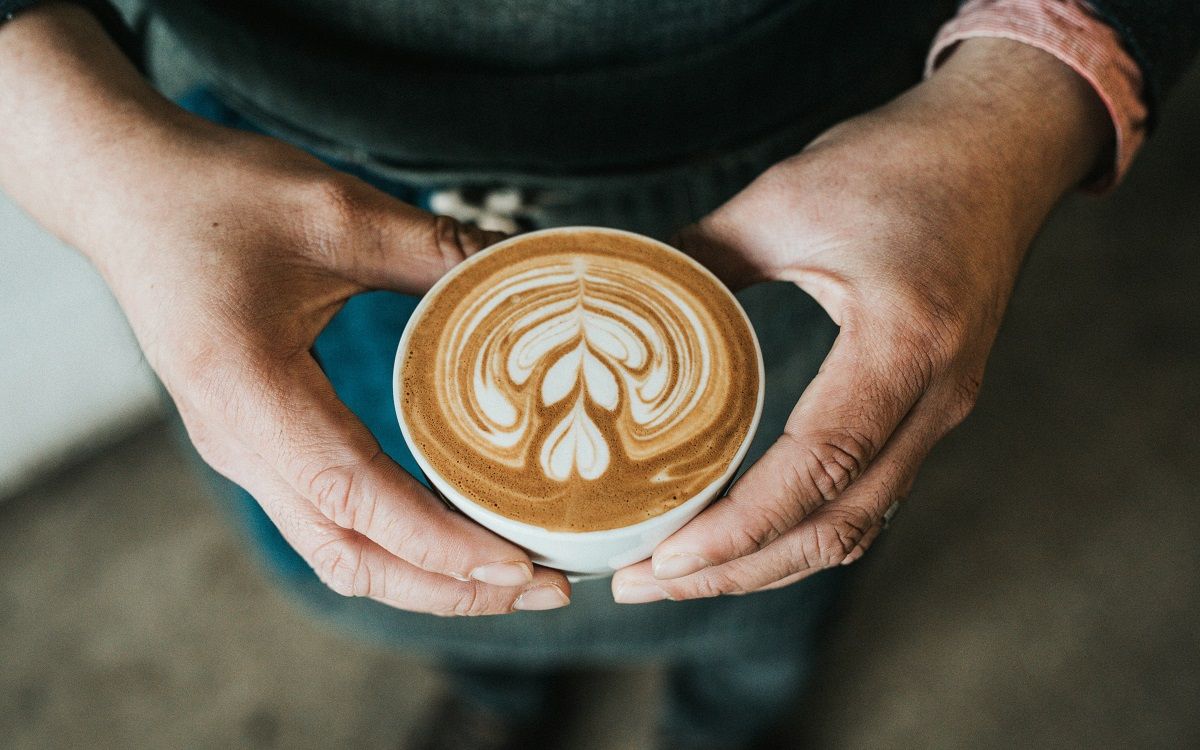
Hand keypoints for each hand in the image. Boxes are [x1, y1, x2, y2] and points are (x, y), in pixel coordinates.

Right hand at [0, 5, 570, 614]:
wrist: (123, 190)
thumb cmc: (216, 194)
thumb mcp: (336, 211)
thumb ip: (436, 250)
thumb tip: (530, 271)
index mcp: (249, 394)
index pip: (356, 499)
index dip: (441, 544)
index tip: (519, 566)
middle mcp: (240, 444)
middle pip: (350, 557)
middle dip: (451, 588)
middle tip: (546, 588)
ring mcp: (242, 451)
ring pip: (338, 552)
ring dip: (427, 578)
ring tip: (514, 577)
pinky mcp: (255, 443)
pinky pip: (329, 521)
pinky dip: (397, 545)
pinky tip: (455, 532)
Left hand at [612, 39, 1110, 601]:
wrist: (1002, 146)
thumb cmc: (904, 162)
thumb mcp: (787, 198)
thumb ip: (701, 256)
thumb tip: (621, 299)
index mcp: (905, 343)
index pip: (821, 466)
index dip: (740, 526)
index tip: (664, 557)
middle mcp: (936, 396)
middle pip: (837, 524)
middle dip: (736, 570)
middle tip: (642, 582)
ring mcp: (939, 410)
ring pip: (855, 525)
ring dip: (766, 562)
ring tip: (679, 574)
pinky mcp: (928, 410)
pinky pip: (867, 496)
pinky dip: (800, 531)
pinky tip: (743, 534)